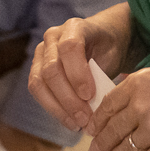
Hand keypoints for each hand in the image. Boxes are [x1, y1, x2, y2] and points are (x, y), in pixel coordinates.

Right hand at [29, 15, 126, 132]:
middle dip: (68, 98)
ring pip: (38, 82)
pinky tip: (69, 121)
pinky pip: (37, 90)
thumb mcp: (113, 54)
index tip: (89, 95)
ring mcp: (42, 52)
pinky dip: (53, 108)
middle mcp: (52, 37)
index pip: (69, 48)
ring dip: (58, 107)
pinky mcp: (36, 68)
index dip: (77, 73)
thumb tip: (95, 107)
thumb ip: (102, 74)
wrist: (103, 41)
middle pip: (51, 69)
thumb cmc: (109, 48)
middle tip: (85, 118)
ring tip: (77, 124)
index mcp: (75, 26)